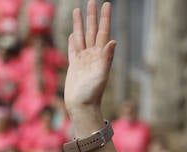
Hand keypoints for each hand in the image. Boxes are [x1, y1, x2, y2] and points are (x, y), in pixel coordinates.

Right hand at [64, 0, 114, 114]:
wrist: (81, 107)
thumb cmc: (92, 94)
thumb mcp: (101, 75)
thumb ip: (107, 58)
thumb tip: (113, 41)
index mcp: (100, 54)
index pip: (102, 31)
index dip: (105, 18)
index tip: (106, 4)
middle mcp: (92, 54)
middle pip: (91, 30)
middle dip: (92, 16)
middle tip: (92, 1)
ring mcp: (83, 60)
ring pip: (80, 37)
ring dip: (79, 24)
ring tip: (77, 11)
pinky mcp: (74, 66)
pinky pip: (73, 49)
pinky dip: (73, 41)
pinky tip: (72, 34)